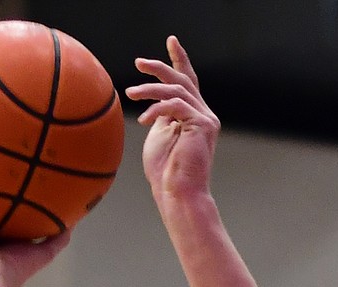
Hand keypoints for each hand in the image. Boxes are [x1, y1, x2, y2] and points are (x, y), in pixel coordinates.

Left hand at [126, 37, 218, 205]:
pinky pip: (176, 105)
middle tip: (138, 63)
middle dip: (160, 67)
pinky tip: (143, 120)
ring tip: (131, 94)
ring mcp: (206, 119)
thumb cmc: (165, 173)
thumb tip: (152, 102)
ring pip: (176, 90)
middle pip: (183, 79)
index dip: (179, 60)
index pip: (188, 82)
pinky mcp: (202, 124)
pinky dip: (156, 109)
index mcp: (194, 117)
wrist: (178, 194)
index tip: (171, 41)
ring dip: (150, 89)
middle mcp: (204, 115)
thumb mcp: (158, 137)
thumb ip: (160, 117)